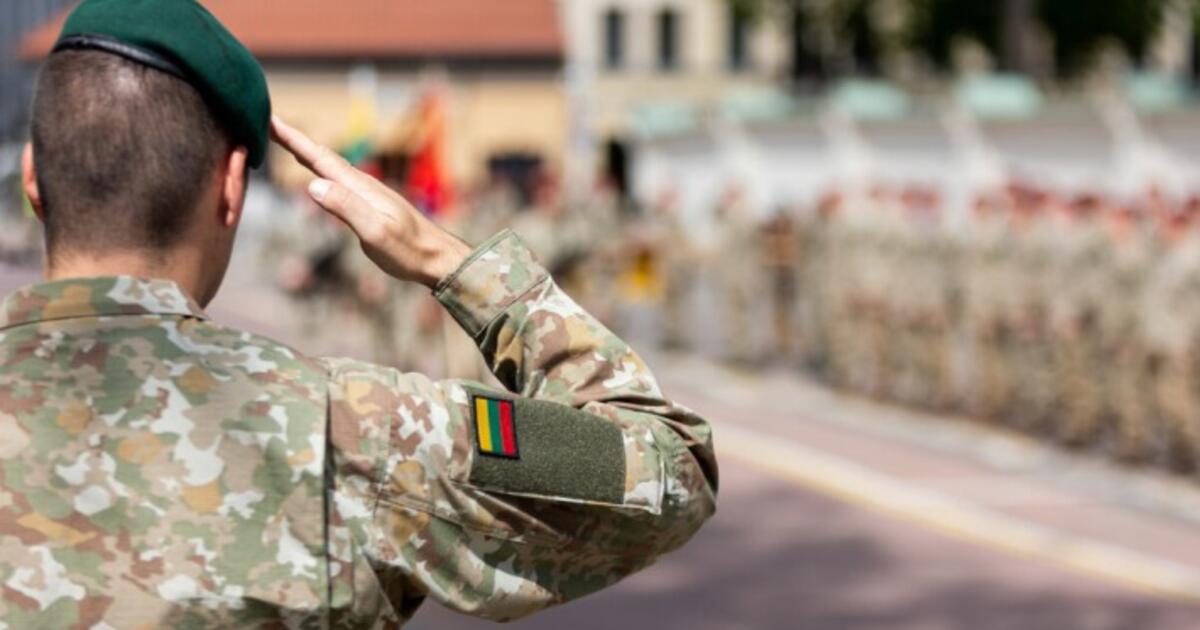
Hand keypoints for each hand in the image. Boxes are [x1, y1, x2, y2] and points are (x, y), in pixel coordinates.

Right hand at [270, 116, 471, 287]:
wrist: (436, 258)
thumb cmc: (408, 250)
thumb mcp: (375, 232)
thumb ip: (346, 208)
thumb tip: (313, 184)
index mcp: (359, 187)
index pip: (320, 158)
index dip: (294, 139)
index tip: (270, 119)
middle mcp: (362, 184)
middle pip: (322, 157)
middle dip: (294, 140)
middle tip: (268, 122)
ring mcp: (366, 194)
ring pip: (329, 167)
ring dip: (306, 153)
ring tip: (285, 141)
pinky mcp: (369, 205)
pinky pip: (337, 181)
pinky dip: (320, 171)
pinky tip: (317, 174)